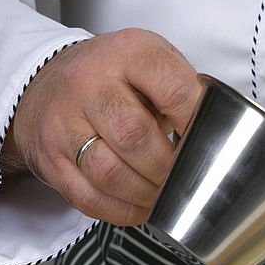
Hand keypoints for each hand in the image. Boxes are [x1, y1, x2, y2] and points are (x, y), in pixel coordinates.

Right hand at [0, 28, 202, 225]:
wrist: (48, 83)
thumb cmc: (117, 80)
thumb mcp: (152, 65)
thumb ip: (184, 92)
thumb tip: (216, 138)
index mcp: (127, 53)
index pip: (173, 91)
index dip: (195, 125)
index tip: (207, 144)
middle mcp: (88, 82)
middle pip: (135, 137)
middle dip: (167, 168)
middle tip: (182, 178)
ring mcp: (63, 121)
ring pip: (109, 172)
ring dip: (146, 194)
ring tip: (162, 194)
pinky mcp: (50, 157)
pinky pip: (89, 198)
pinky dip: (122, 210)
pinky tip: (139, 205)